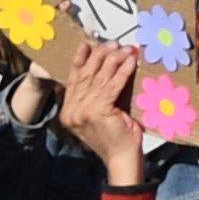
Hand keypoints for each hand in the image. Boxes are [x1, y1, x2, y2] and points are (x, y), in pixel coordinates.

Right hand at [56, 36, 148, 180]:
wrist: (121, 157)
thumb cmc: (116, 133)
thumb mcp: (101, 111)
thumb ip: (97, 93)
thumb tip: (106, 64)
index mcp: (68, 111)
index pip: (74, 78)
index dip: (82, 58)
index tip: (89, 43)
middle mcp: (72, 111)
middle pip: (85, 74)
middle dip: (100, 55)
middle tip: (114, 43)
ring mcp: (82, 112)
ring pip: (99, 78)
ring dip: (114, 60)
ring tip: (125, 49)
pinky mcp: (97, 112)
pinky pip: (112, 86)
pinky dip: (122, 72)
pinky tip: (130, 62)